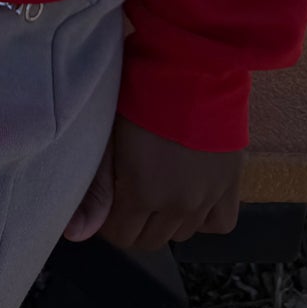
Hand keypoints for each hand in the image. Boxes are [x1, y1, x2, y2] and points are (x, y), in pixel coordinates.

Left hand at [63, 112, 243, 250]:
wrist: (191, 67)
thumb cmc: (141, 94)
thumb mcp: (110, 137)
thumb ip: (96, 190)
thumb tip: (75, 235)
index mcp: (142, 194)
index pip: (121, 235)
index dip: (109, 219)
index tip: (108, 197)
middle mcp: (178, 207)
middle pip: (150, 240)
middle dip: (134, 221)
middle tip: (129, 191)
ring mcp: (208, 199)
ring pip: (182, 234)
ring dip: (166, 219)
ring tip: (159, 186)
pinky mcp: (231, 185)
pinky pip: (219, 224)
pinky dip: (204, 218)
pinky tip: (193, 197)